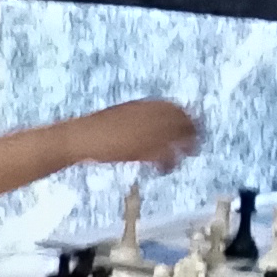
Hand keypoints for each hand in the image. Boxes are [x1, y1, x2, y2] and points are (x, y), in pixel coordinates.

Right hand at [61, 99, 203, 172]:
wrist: (81, 137)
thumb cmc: (96, 128)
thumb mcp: (121, 115)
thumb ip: (140, 116)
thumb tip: (152, 121)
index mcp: (144, 105)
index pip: (175, 108)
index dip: (186, 117)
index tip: (192, 126)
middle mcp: (150, 116)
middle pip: (182, 122)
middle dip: (192, 132)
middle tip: (194, 145)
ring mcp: (148, 132)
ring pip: (178, 139)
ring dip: (186, 147)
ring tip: (187, 155)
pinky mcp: (143, 150)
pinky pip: (165, 157)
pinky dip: (168, 164)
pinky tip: (164, 170)